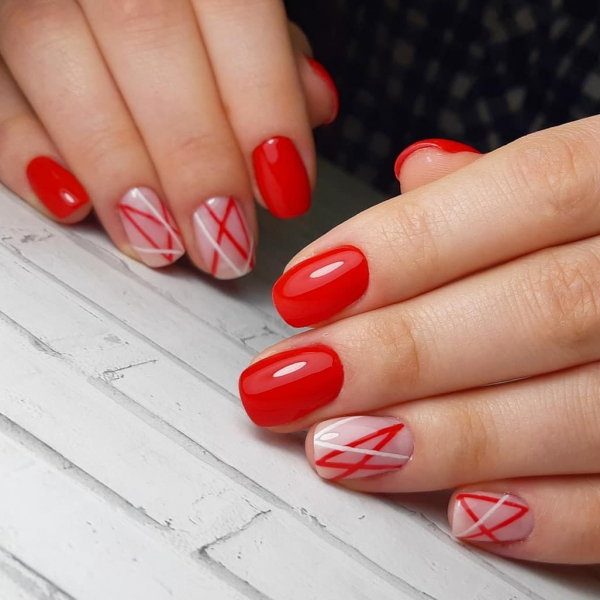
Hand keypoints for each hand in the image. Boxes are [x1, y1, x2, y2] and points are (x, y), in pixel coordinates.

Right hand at [0, 0, 336, 276]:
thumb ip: (267, 44)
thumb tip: (313, 105)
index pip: (233, 4)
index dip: (263, 105)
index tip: (284, 189)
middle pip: (143, 35)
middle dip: (192, 155)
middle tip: (224, 242)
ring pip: (51, 51)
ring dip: (114, 166)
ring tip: (160, 242)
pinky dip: (22, 148)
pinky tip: (72, 201)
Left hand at [240, 118, 599, 563]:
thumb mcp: (595, 176)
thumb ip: (507, 187)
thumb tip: (416, 179)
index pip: (526, 191)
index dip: (402, 246)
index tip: (301, 293)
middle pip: (542, 306)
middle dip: (399, 352)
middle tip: (294, 384)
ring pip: (587, 405)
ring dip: (452, 438)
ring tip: (343, 450)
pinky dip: (556, 515)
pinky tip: (465, 514)